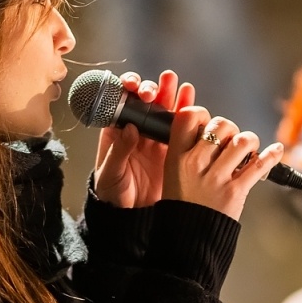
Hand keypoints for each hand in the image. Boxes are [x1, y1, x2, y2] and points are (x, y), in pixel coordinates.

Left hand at [93, 70, 193, 208]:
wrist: (131, 217)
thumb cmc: (111, 194)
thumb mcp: (110, 173)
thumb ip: (119, 151)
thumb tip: (130, 128)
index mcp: (115, 132)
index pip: (120, 103)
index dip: (126, 90)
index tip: (131, 86)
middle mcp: (136, 130)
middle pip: (144, 103)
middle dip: (151, 91)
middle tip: (154, 91)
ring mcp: (154, 138)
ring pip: (163, 110)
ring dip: (171, 95)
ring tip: (180, 86)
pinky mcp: (172, 148)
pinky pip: (180, 127)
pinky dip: (187, 112)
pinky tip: (191, 100)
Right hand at [164, 107, 284, 220]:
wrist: (188, 238)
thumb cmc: (182, 205)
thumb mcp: (172, 174)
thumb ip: (187, 151)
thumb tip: (208, 131)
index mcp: (177, 157)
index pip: (189, 117)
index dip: (202, 114)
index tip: (208, 123)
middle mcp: (197, 164)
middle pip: (221, 125)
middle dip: (230, 129)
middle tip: (229, 142)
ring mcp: (217, 178)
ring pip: (242, 141)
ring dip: (250, 142)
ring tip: (247, 150)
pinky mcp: (236, 191)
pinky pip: (259, 166)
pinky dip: (272, 155)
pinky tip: (276, 150)